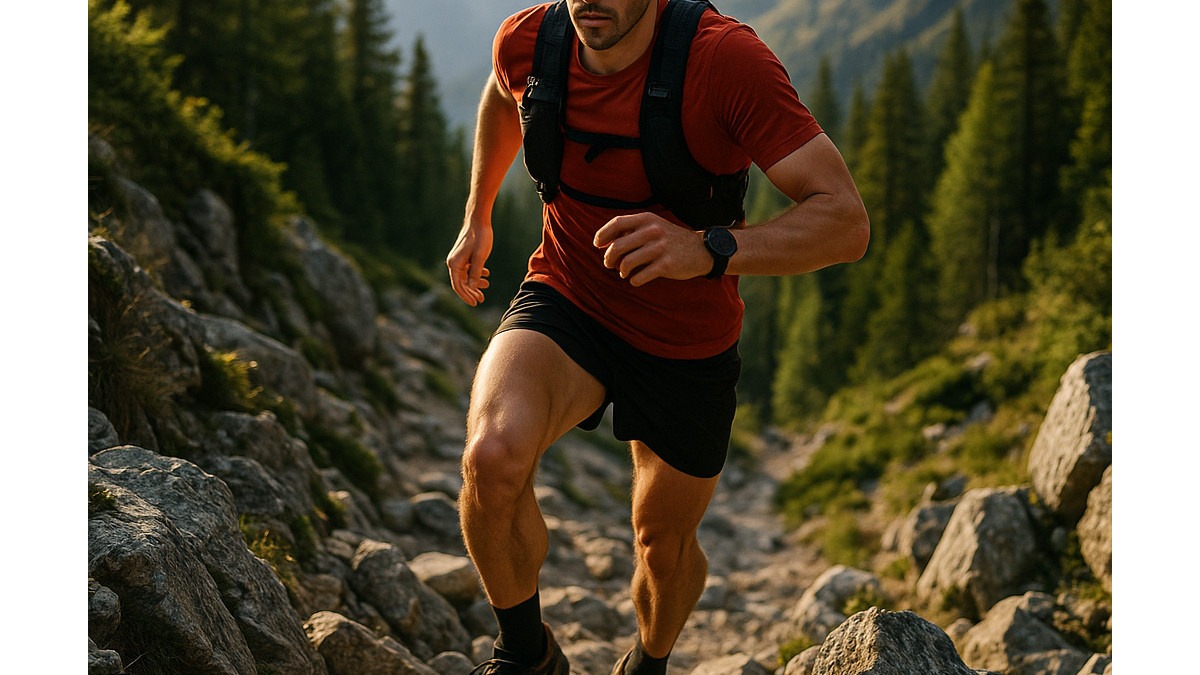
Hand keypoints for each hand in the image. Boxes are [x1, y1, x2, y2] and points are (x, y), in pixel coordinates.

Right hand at [446, 223, 492, 305]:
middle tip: (481, 299)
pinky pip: (468, 268)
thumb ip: (475, 273)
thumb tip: (472, 288)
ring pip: (465, 276)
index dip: (466, 296)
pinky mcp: (464, 255)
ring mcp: (458, 258)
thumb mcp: (480, 257)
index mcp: (454, 264)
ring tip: (486, 286)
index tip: (475, 303)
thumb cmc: (480, 237)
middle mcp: (453, 262)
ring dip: (475, 283)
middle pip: (461, 282)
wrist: (478, 220)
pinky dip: (476, 273)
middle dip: (471, 291)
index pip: (458, 285)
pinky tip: (486, 275)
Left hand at [593, 213, 710, 285]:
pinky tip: (636, 279)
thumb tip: (605, 243)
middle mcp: (653, 231)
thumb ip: (633, 231)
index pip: (616, 223)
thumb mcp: (654, 226)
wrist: (701, 250)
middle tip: (609, 264)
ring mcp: (660, 248)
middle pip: (618, 246)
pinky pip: (639, 276)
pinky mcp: (667, 265)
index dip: (602, 234)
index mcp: (647, 219)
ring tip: (624, 273)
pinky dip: (634, 280)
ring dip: (621, 271)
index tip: (597, 244)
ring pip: (627, 263)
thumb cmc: (671, 240)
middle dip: (609, 258)